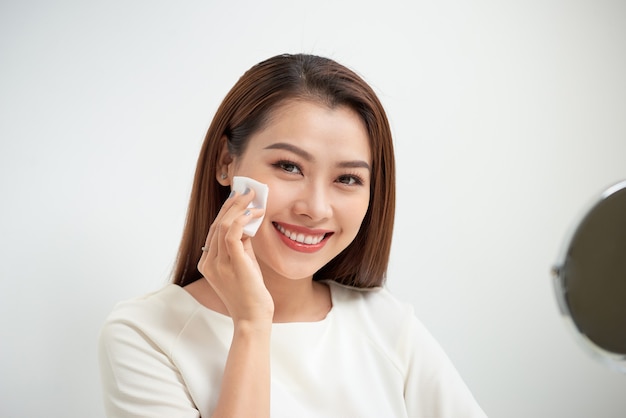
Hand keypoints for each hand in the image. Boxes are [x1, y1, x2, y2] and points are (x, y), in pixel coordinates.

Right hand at [197, 189, 273, 325]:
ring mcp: (218, 264)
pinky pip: (232, 234)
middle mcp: (209, 262)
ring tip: (252, 198)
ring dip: (239, 208)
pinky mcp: (232, 264)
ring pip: (223, 225)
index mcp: (208, 263)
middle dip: (232, 204)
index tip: (238, 197)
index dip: (226, 211)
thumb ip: (242, 245)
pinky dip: (242, 219)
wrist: (252, 319)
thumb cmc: (250, 294)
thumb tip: (248, 223)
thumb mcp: (244, 265)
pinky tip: (253, 214)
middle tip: (247, 191)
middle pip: (217, 224)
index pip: (214, 230)